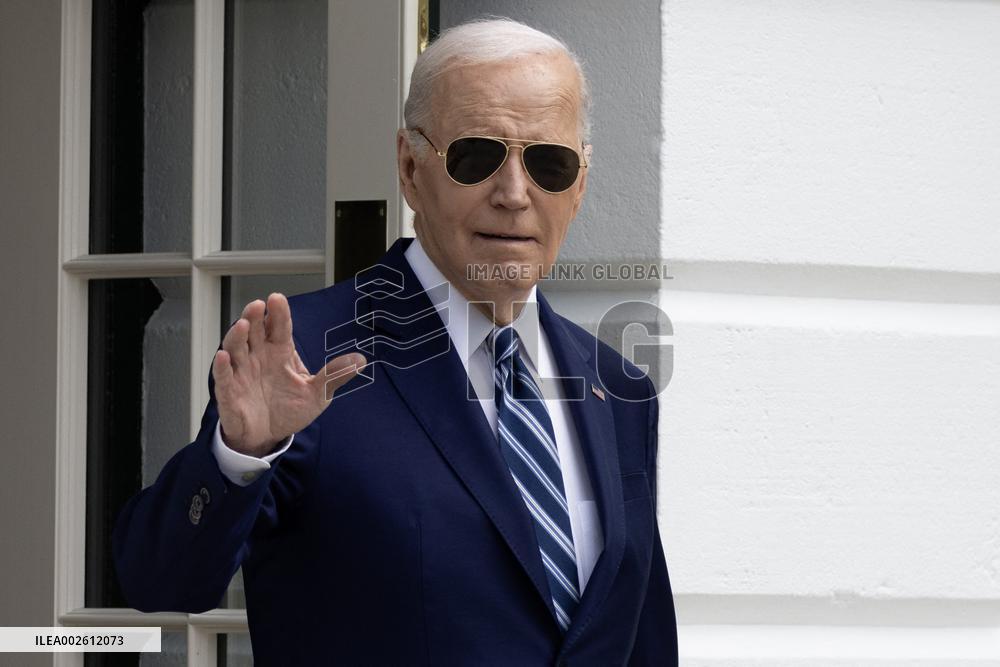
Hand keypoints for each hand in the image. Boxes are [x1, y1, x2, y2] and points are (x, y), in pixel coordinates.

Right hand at [212, 292, 365, 456]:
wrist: (269, 437)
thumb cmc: (289, 410)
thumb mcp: (317, 394)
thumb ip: (334, 376)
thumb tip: (360, 360)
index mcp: (279, 353)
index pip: (279, 328)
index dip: (279, 314)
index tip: (278, 299)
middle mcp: (258, 357)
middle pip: (254, 332)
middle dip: (255, 317)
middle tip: (258, 305)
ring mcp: (242, 373)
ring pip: (235, 348)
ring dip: (236, 336)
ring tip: (243, 325)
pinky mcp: (229, 393)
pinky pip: (223, 378)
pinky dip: (221, 367)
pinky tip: (222, 357)